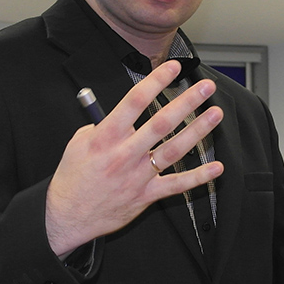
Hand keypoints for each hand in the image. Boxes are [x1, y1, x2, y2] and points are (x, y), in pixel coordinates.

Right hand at [45, 60, 223, 257]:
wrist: (66, 215)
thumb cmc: (73, 177)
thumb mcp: (77, 143)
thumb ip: (100, 126)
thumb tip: (122, 115)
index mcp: (105, 137)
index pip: (135, 101)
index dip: (156, 81)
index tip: (173, 68)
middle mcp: (125, 154)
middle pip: (161, 123)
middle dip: (186, 102)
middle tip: (206, 87)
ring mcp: (138, 176)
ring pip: (174, 150)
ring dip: (198, 131)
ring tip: (215, 114)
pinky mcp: (146, 196)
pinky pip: (176, 185)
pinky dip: (199, 177)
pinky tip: (217, 167)